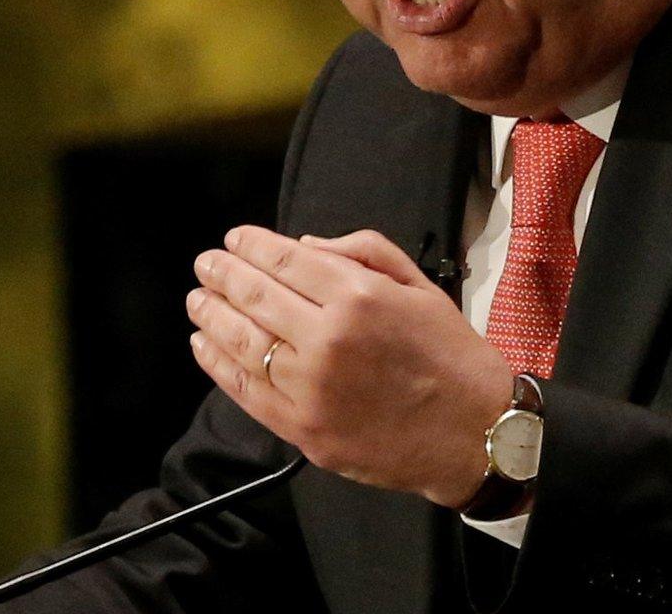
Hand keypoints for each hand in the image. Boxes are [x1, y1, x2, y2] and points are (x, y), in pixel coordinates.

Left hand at [187, 225, 513, 506]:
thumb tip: (303, 247)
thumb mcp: (420, 285)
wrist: (474, 433)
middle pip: (254, 296)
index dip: (250, 245)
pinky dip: (218, 365)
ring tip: (198, 300)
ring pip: (242, 341)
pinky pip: (247, 390)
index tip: (233, 239)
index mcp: (358, 296)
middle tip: (205, 263)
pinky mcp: (303, 428)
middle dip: (222, 274)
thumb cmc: (451, 357)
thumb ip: (363, 252)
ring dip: (212, 315)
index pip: (284, 260)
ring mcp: (311, 387)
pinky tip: (205, 345)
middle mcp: (328, 337)